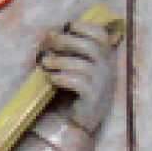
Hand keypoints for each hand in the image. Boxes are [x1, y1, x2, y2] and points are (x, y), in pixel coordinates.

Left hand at [40, 17, 119, 132]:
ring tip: (44, 62)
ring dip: (60, 61)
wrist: (77, 124)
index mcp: (104, 60)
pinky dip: (62, 77)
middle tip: (48, 40)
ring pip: (83, 65)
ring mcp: (102, 85)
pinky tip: (51, 78)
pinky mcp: (93, 99)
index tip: (67, 25)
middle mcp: (107, 70)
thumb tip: (45, 34)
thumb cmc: (72, 93)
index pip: (102, 37)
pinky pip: (78, 83)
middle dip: (68, 40)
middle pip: (92, 47)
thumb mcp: (71, 69)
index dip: (85, 27)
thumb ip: (64, 52)